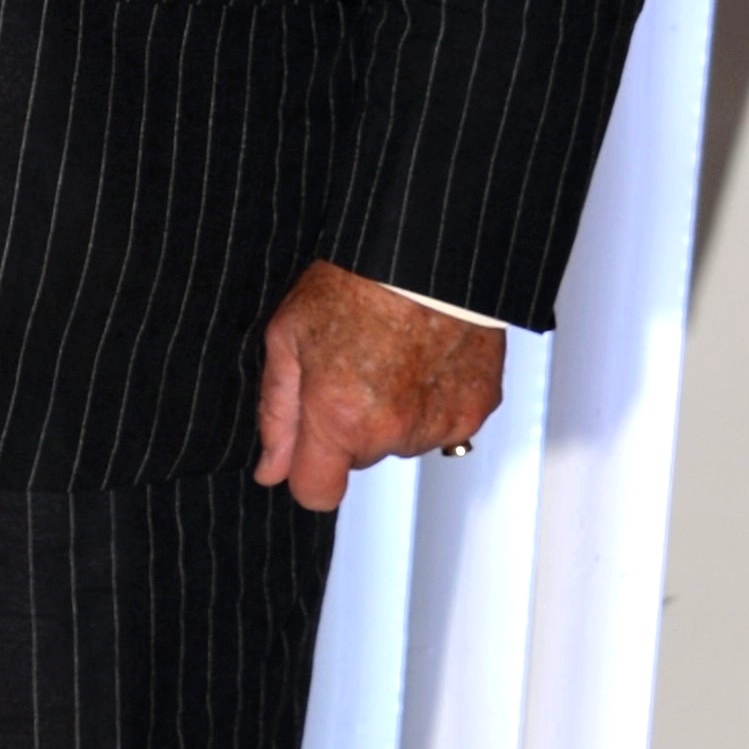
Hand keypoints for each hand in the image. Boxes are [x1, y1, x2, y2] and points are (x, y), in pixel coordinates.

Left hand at [255, 260, 504, 513]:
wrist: (425, 254)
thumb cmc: (355, 282)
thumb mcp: (288, 338)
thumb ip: (277, 414)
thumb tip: (271, 469)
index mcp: (338, 417)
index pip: (317, 494)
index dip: (308, 472)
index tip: (311, 448)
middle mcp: (391, 432)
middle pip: (360, 459)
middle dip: (352, 427)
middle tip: (355, 368)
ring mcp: (439, 424)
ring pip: (403, 442)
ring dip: (396, 415)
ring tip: (393, 358)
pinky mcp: (476, 409)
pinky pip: (446, 426)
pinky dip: (435, 403)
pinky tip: (426, 361)